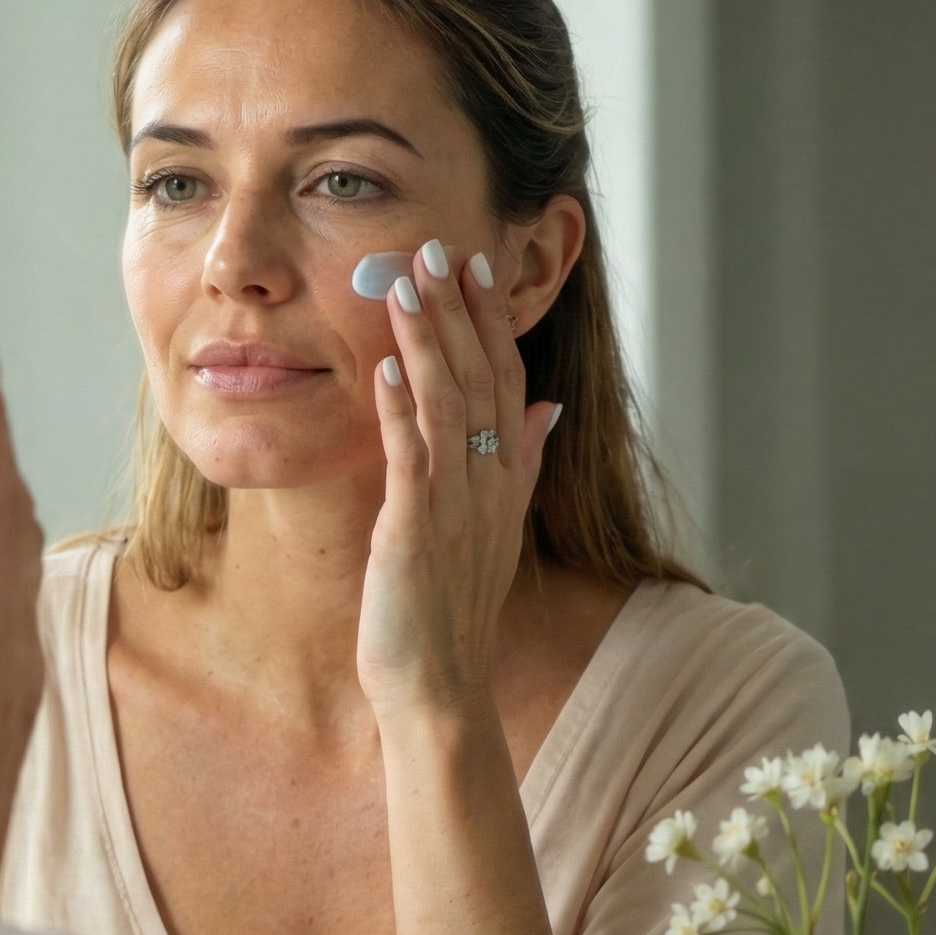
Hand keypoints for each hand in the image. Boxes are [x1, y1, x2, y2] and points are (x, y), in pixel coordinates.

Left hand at [357, 239, 558, 717]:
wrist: (438, 687)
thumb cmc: (450, 611)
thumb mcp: (492, 530)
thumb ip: (521, 463)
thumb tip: (548, 407)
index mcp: (505, 479)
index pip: (505, 380)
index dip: (490, 321)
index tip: (474, 266)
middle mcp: (489, 484)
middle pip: (481, 378)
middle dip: (458, 310)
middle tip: (436, 247)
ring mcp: (455, 506)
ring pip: (448, 403)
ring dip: (428, 339)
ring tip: (403, 282)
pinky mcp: (414, 531)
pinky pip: (411, 456)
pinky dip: (401, 407)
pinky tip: (387, 363)